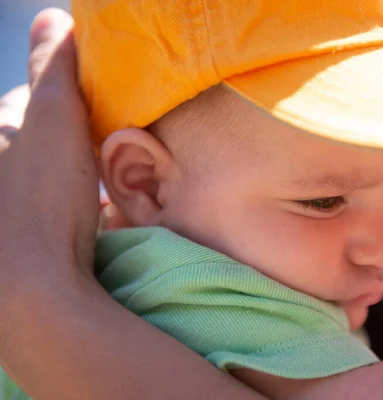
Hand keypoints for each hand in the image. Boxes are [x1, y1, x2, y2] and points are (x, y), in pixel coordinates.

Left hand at [0, 9, 97, 278]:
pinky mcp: (20, 233)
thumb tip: (53, 17)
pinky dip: (70, 205)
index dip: (67, 103)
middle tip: (100, 150)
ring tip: (99, 185)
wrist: (32, 286)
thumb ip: (54, 65)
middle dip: (69, 140)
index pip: (29, 100)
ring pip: (44, 173)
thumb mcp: (57, 119)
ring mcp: (7, 202)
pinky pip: (50, 206)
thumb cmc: (42, 197)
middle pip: (38, 138)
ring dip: (72, 174)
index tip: (95, 115)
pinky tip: (90, 216)